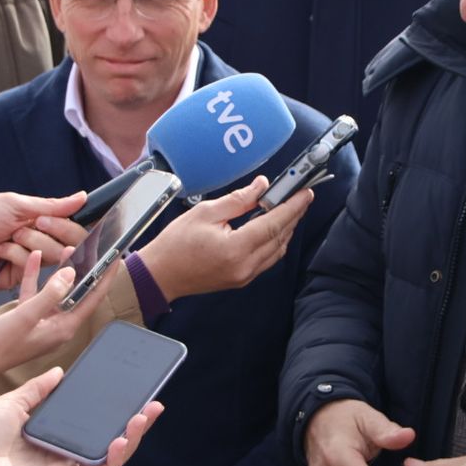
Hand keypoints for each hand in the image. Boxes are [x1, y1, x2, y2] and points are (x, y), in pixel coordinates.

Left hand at [0, 192, 89, 293]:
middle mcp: (38, 238)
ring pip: (52, 256)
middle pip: (66, 242)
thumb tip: (82, 197)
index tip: (45, 220)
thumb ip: (51, 205)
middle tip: (24, 229)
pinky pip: (33, 268)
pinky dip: (17, 257)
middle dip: (45, 235)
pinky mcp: (19, 276)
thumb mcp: (15, 205)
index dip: (64, 225)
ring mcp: (29, 258)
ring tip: (7, 239)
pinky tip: (0, 253)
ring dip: (29, 245)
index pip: (69, 224)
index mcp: (38, 218)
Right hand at [0, 251, 117, 416]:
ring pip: (57, 290)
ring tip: (69, 247)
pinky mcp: (27, 317)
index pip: (92, 298)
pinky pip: (36, 293)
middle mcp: (57, 325)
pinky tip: (35, 257)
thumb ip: (50, 294)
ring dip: (61, 270)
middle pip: (77, 292)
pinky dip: (36, 276)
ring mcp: (42, 320)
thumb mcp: (27, 315)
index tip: (115, 258)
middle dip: (86, 270)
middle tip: (96, 249)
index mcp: (63, 328)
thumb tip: (71, 274)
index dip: (104, 277)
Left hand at [0, 365, 160, 465]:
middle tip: (154, 405)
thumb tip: (60, 371)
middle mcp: (64, 452)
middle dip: (136, 424)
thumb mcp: (14, 402)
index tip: (132, 393)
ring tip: (145, 417)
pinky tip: (122, 439)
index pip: (93, 422)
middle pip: (110, 440)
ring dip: (132, 439)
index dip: (115, 411)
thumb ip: (38, 389)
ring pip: (111, 457)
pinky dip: (114, 459)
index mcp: (54, 433)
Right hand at [135, 176, 312, 301]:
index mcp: (235, 248)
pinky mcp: (241, 279)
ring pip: (277, 250)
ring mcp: (244, 276)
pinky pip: (268, 259)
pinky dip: (275, 242)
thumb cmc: (175, 244)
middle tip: (301, 196)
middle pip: (280, 237)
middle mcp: (245, 266)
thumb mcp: (205, 212)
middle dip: (293, 215)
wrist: (160, 275)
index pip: (274, 224)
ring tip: (290, 208)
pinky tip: (274, 228)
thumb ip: (238, 199)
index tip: (305, 193)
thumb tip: (262, 187)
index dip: (292, 206)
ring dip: (286, 229)